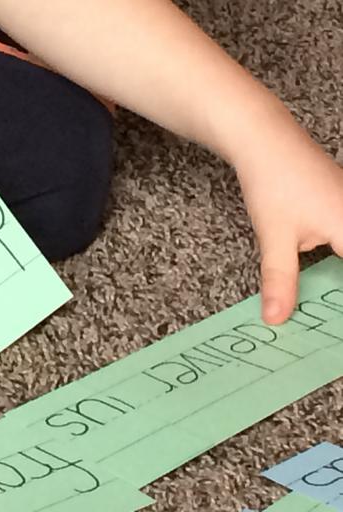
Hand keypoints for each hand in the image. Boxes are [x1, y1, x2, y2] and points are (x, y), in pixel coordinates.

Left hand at [234, 111, 342, 324]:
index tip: (330, 321)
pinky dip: (337, 254)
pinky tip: (325, 272)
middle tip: (325, 320)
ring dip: (333, 273)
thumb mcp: (275, 237)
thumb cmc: (274, 183)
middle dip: (334, 284)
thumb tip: (277, 319)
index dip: (338, 297)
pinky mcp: (341, 203)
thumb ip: (280, 280)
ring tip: (324, 300)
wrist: (265, 139)